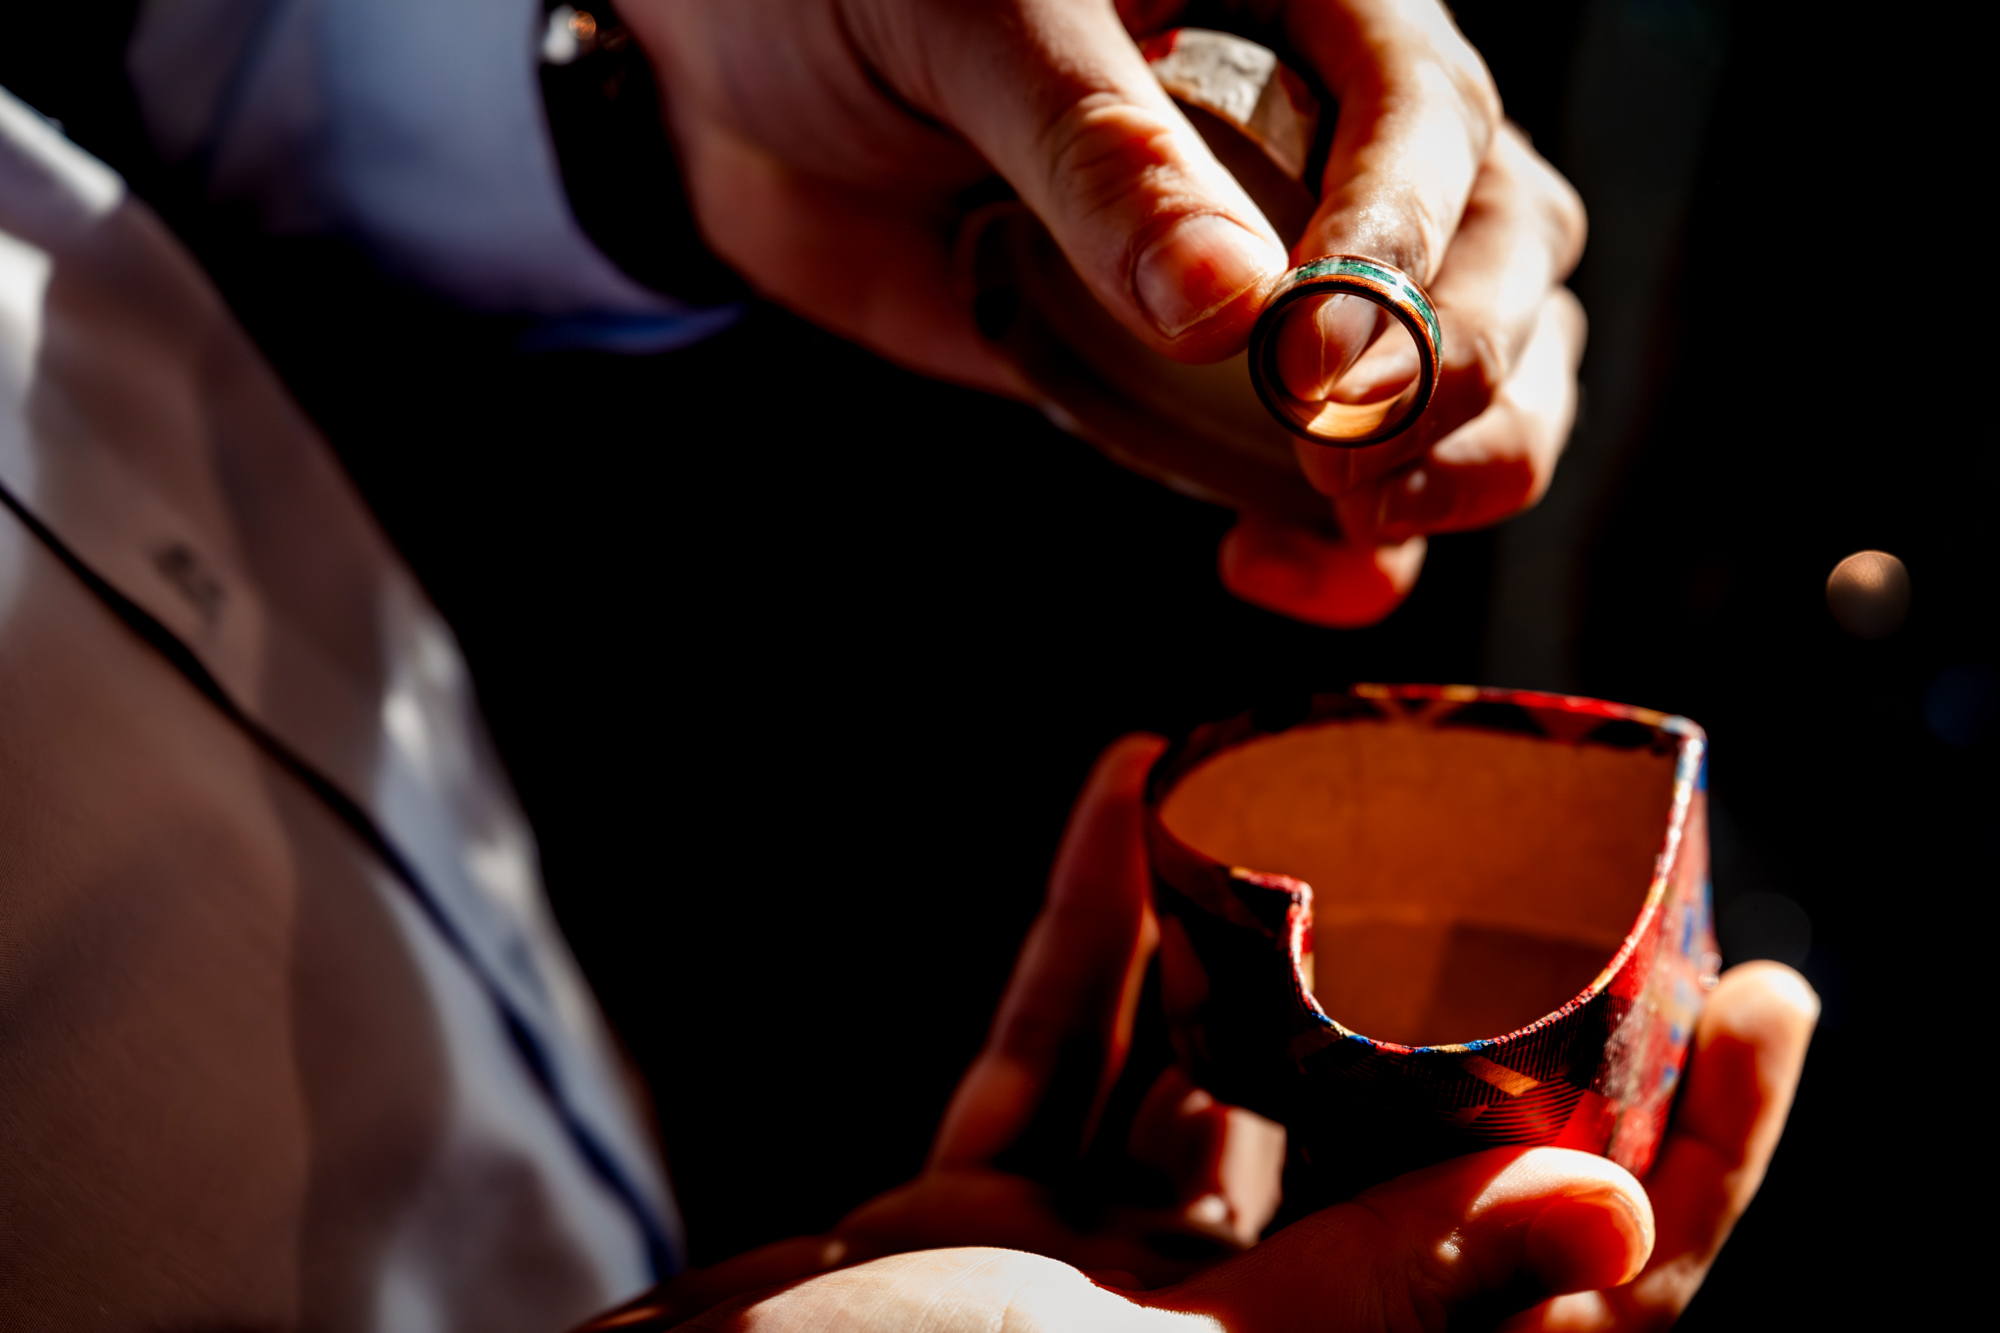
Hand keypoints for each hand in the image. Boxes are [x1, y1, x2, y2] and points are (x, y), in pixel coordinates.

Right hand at [594, 738, 1813, 1329]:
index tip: (1771, 997)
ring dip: (1267, 917)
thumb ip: (1358, 1301)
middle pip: (1422, 1155)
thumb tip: (1599, 1212)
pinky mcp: (982, 1205)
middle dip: (1492, 992)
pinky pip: (1063, 1040)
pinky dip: (1091, 918)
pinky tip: (1122, 782)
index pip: (1577, 1298)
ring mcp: (1104, 1275)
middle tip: (1563, 833)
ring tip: (1320, 764)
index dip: (1701, 1162)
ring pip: (1233, 1069)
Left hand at [619, 1, 1584, 627]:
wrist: (749, 87)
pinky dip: (1351, 545)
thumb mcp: (966, 26)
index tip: (1324, 357)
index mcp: (1305, 0)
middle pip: (1502, 246)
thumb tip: (1234, 312)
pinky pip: (1345, 469)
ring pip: (1478, 362)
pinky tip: (1282, 566)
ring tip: (1362, 520)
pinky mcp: (1231, 380)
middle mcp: (1335, 130)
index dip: (1402, 238)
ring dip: (1464, 461)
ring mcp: (1297, 265)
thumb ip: (1097, 152)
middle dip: (1463, 365)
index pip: (1428, 113)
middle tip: (1357, 457)